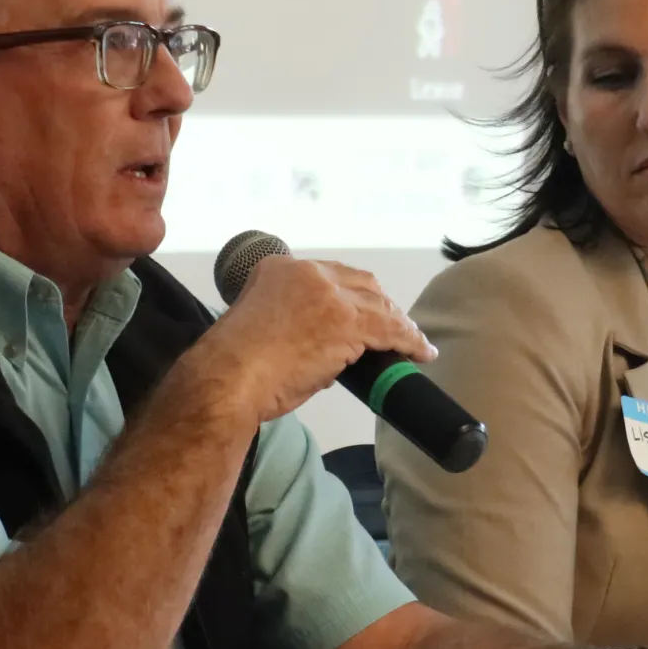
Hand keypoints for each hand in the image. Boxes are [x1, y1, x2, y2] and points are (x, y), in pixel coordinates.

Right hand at [202, 255, 435, 423]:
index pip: (331, 276)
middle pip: (361, 283)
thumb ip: (289, 326)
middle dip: (381, 305)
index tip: (363, 311)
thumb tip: (323, 350)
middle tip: (393, 327)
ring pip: (378, 305)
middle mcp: (306, 273)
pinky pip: (389, 329)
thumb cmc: (234, 367)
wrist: (227, 379)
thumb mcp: (259, 328)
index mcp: (280, 269)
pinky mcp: (346, 322)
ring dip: (399, 324)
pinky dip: (408, 341)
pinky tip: (420, 352)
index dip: (353, 295)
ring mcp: (328, 295)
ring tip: (412, 342)